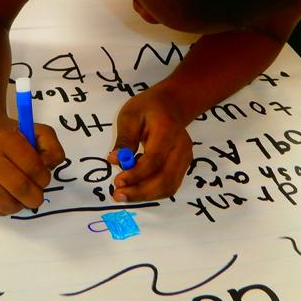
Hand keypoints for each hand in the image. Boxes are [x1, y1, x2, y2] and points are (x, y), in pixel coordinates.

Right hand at [0, 119, 64, 214]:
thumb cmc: (13, 136)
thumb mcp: (38, 132)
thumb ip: (52, 149)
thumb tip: (47, 169)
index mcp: (5, 140)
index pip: (32, 167)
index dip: (44, 176)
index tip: (43, 175)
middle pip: (20, 188)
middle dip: (36, 195)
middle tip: (37, 191)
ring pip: (8, 205)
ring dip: (22, 203)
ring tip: (22, 192)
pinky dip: (10, 207)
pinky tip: (9, 193)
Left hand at [107, 87, 192, 201]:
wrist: (170, 106)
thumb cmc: (147, 108)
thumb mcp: (129, 116)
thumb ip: (124, 140)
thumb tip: (115, 161)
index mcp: (167, 130)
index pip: (155, 159)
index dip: (136, 174)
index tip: (118, 181)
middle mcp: (181, 147)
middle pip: (165, 178)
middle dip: (140, 191)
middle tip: (118, 194)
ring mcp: (185, 158)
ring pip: (169, 186)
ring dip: (145, 195)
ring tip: (124, 194)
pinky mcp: (183, 166)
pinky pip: (170, 185)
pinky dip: (152, 192)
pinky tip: (135, 188)